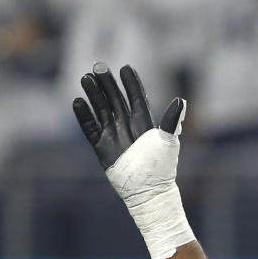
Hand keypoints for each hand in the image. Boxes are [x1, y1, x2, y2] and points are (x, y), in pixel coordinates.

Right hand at [73, 63, 193, 258]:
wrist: (148, 192)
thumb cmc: (162, 168)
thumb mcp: (168, 142)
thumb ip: (171, 121)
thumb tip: (180, 100)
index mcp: (144, 124)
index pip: (136, 98)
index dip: (131, 83)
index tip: (125, 67)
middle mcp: (128, 128)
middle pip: (115, 101)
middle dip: (107, 85)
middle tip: (98, 66)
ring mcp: (114, 137)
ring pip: (101, 110)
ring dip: (93, 95)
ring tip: (85, 78)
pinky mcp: (102, 149)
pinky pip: (91, 129)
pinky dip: (84, 116)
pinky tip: (77, 102)